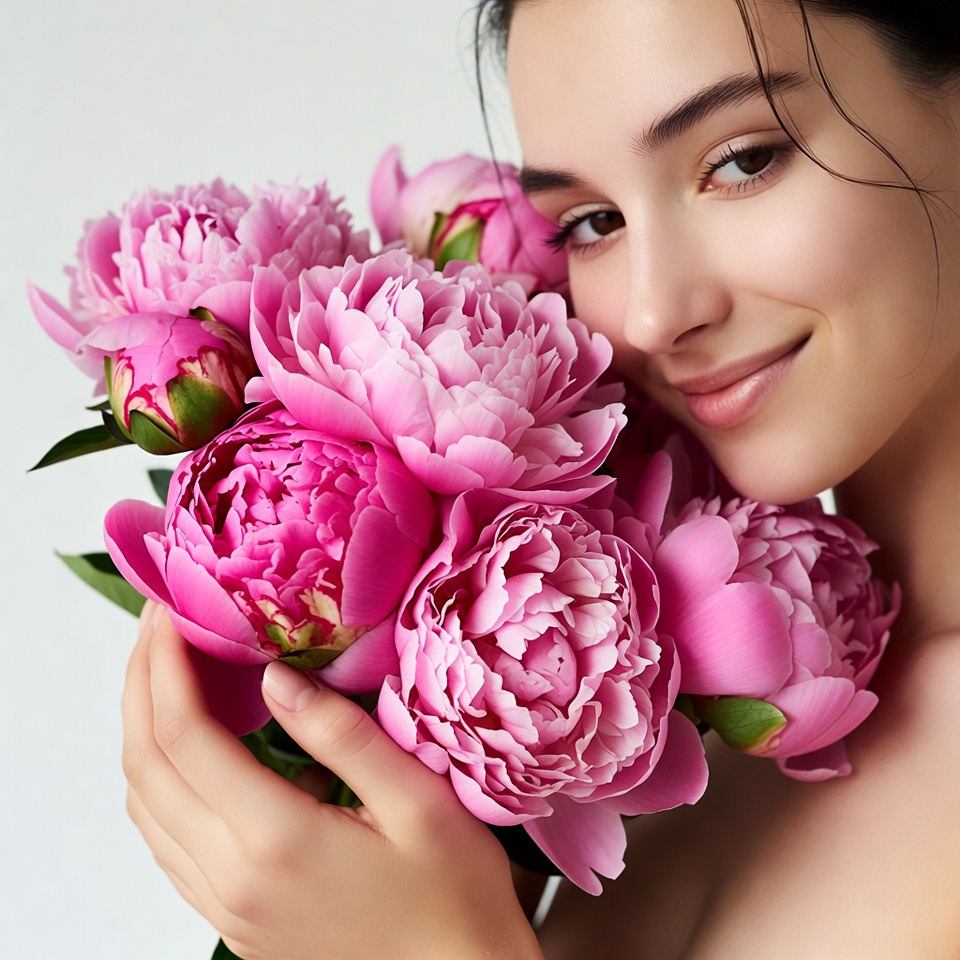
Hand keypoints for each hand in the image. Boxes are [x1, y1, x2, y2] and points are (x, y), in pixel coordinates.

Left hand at [122, 602, 543, 959]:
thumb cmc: (453, 897)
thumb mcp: (418, 800)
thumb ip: (341, 733)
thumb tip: (278, 675)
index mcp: (275, 839)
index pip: (185, 735)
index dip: (166, 662)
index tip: (171, 605)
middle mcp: (231, 876)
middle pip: (146, 765)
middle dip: (140, 682)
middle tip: (157, 620)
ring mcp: (224, 904)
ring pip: (145, 805)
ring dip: (141, 729)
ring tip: (165, 671)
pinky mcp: (232, 918)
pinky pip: (165, 841)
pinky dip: (157, 781)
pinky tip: (186, 749)